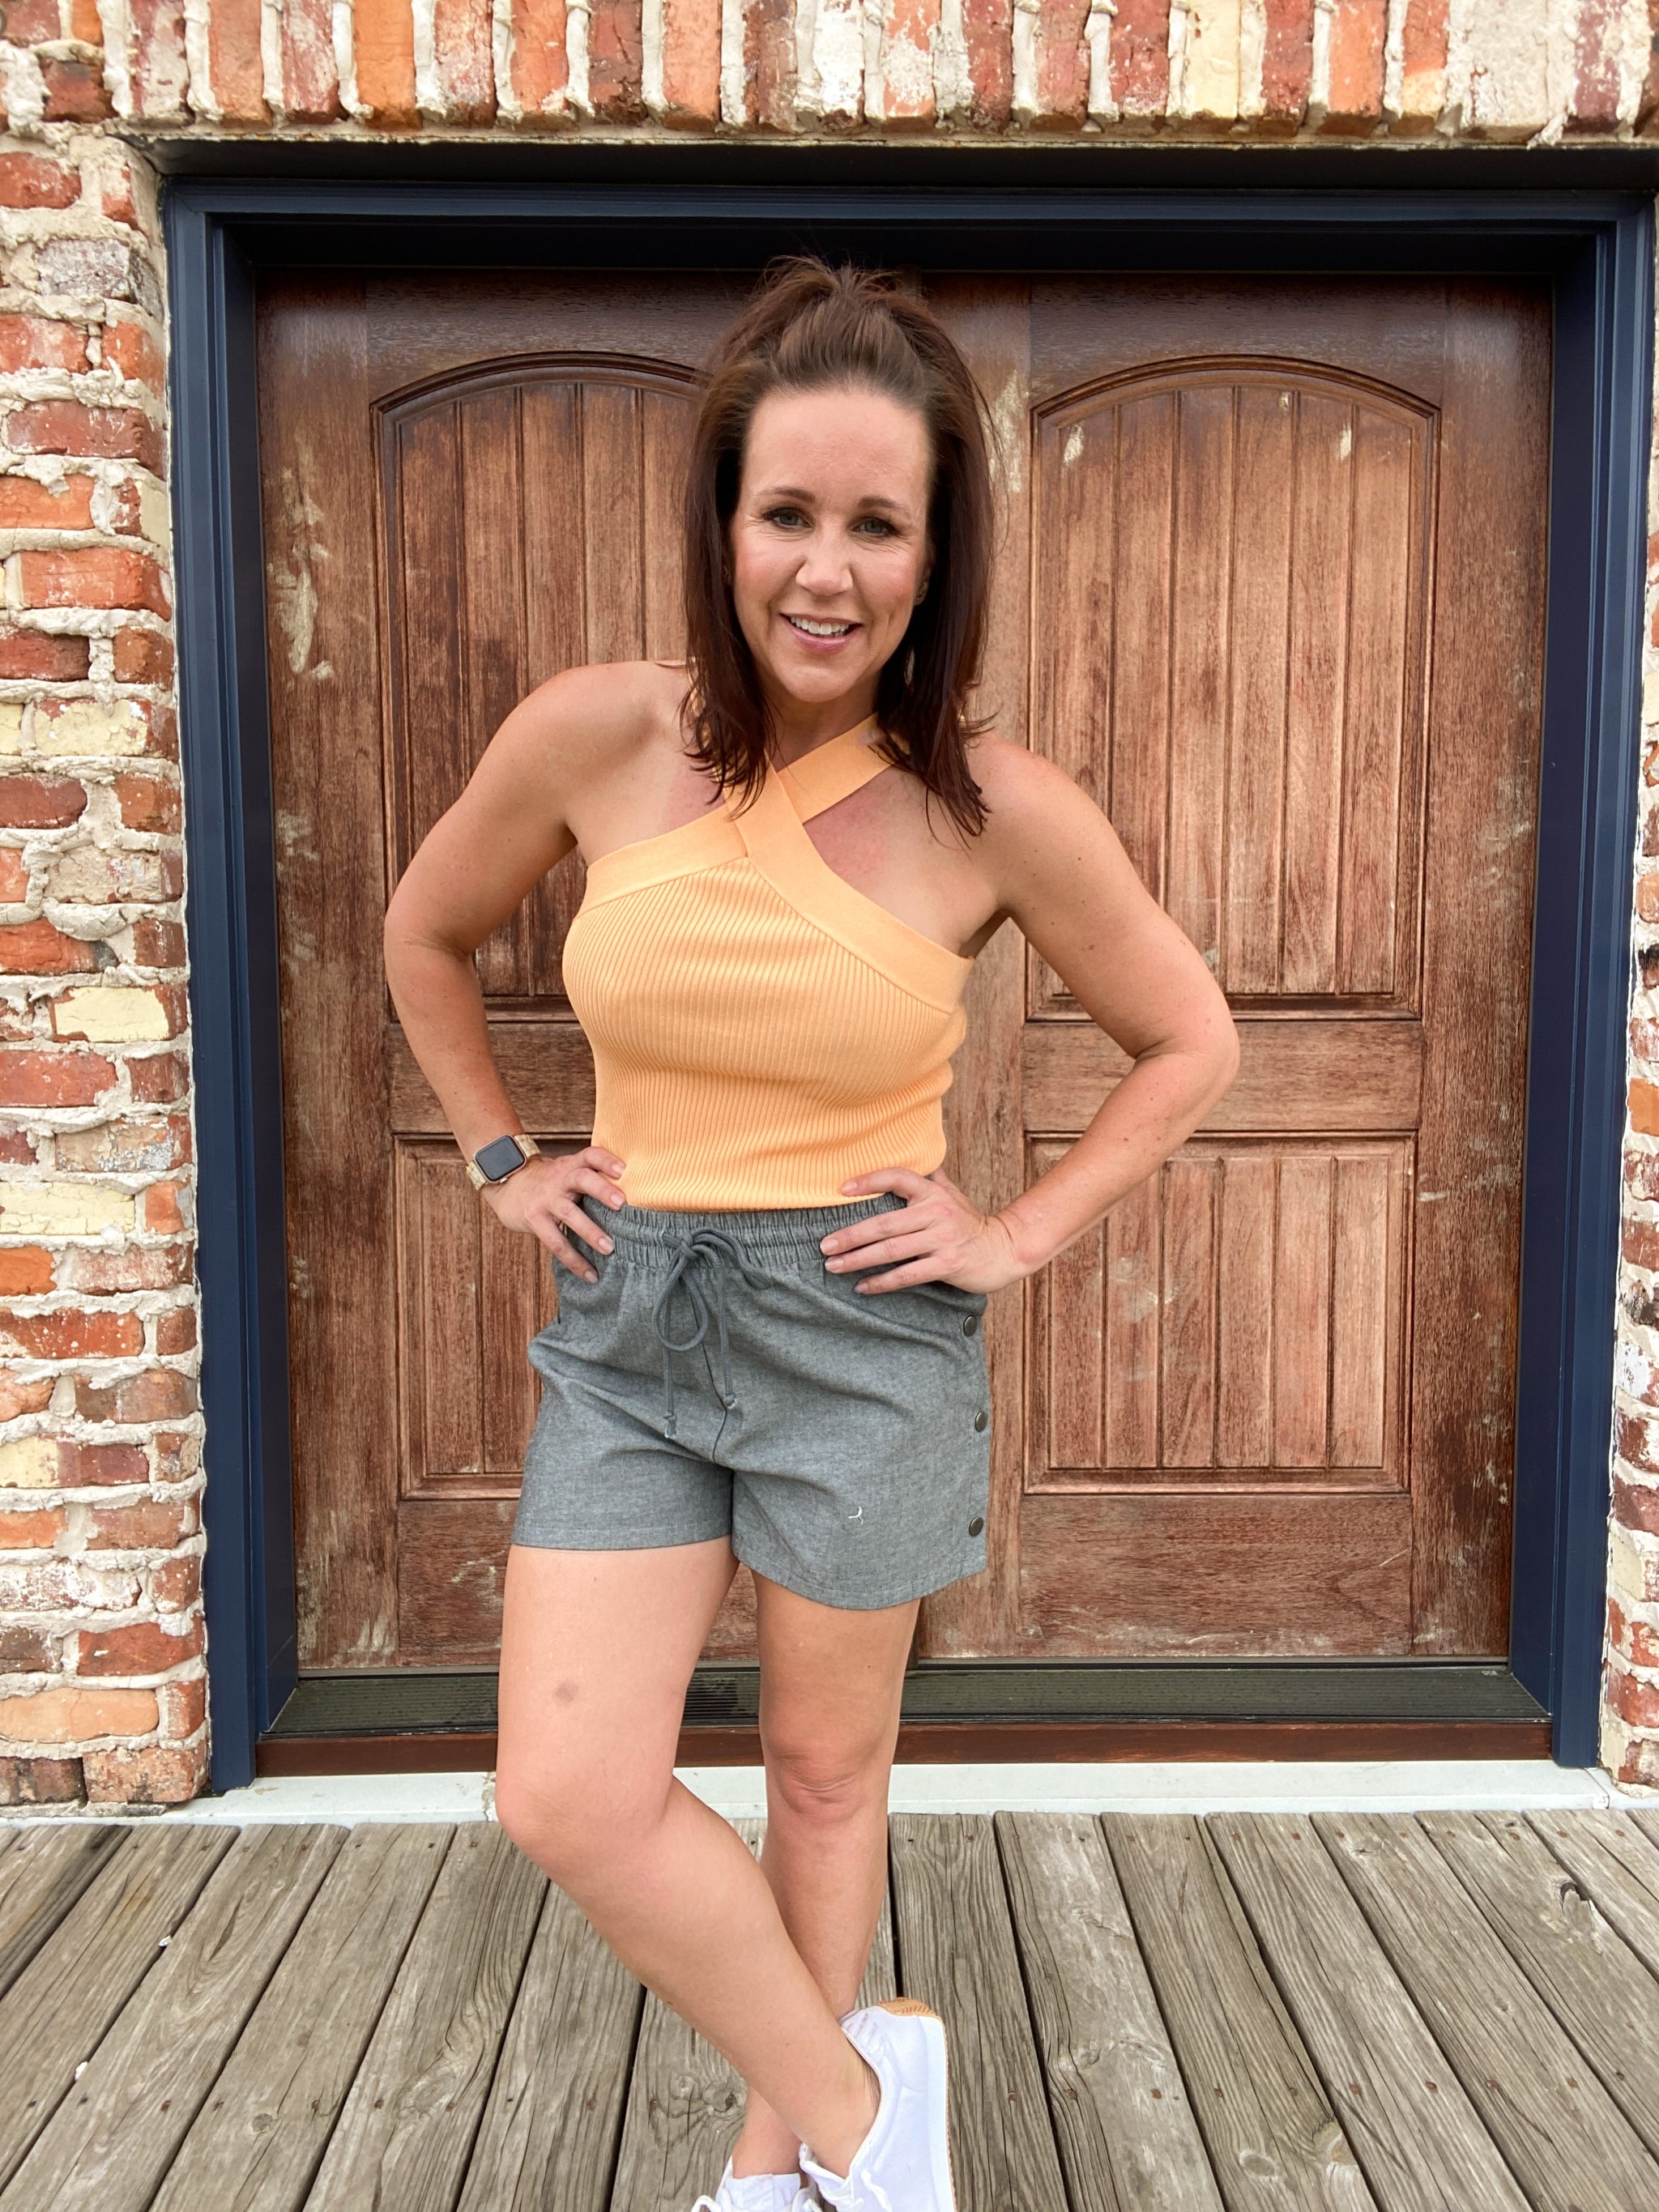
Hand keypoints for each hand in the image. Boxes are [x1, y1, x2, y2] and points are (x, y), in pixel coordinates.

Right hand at [481, 1144, 626, 1281]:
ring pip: (569, 1213)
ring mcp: (546, 1199)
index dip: (607, 1160)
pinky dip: (574, 1260)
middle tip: (622, 1204)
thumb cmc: (550, 1183)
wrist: (509, 1187)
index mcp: (572, 1165)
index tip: (624, 1170)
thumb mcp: (568, 1171)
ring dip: (591, 1231)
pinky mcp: (535, 1220)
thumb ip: (593, 1177)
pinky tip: (590, 1274)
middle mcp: (559, 1178)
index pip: (591, 1155)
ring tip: (610, 1248)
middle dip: (602, 1190)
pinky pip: (556, 1242)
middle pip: (582, 1178)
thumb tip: (637, 1194)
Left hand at [819, 1165, 1026, 1294]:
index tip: (842, 1189)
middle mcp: (936, 1212)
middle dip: (850, 1235)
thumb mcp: (951, 1194)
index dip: (869, 1180)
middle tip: (824, 1245)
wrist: (1003, 1249)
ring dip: (858, 1259)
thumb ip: (930, 1177)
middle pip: (884, 1223)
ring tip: (834, 1265)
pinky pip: (907, 1274)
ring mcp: (942, 1239)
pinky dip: (882, 1282)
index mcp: (933, 1192)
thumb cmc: (969, 1222)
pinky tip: (862, 1286)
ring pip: (891, 1250)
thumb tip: (916, 1155)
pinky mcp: (947, 1264)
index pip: (897, 1177)